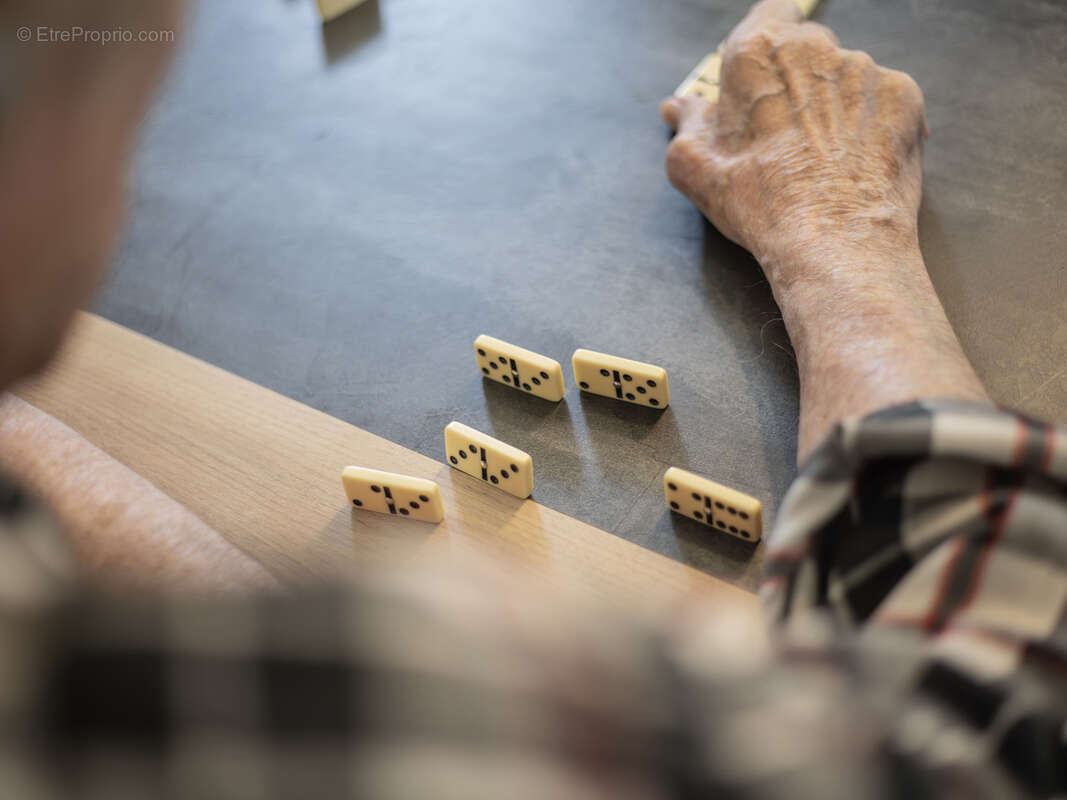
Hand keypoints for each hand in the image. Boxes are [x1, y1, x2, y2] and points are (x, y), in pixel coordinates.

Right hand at [661, 0, 928, 290]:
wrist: (835, 244)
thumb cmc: (759, 205)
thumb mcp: (696, 169)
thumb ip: (687, 125)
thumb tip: (679, 107)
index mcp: (758, 52)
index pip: (769, 13)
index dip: (766, 42)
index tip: (763, 76)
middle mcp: (816, 48)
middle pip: (807, 48)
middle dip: (797, 80)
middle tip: (785, 132)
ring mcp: (866, 70)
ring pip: (846, 76)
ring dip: (835, 105)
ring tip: (824, 157)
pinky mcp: (905, 98)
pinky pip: (883, 101)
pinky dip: (871, 126)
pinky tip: (856, 163)